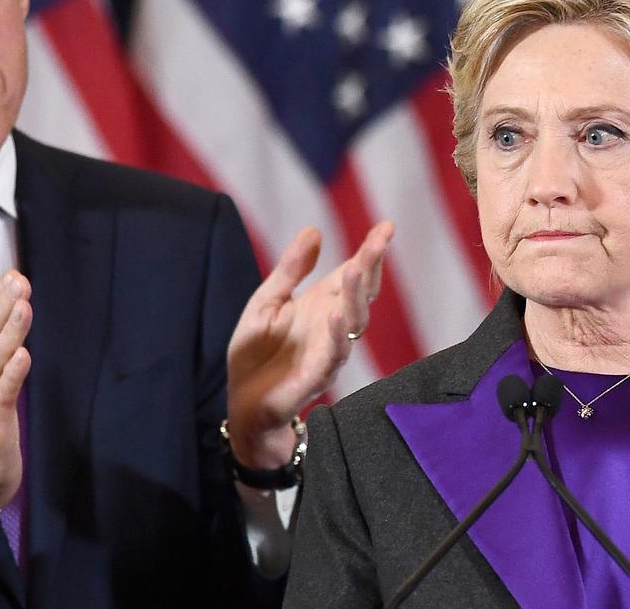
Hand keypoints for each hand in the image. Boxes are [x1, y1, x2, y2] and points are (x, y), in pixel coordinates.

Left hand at [225, 221, 393, 468]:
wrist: (242, 403)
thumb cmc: (256, 351)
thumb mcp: (267, 300)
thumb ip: (291, 269)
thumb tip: (314, 231)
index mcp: (320, 303)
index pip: (351, 272)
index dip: (370, 250)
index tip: (386, 226)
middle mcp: (331, 324)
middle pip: (360, 291)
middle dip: (370, 266)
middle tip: (379, 241)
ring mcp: (328, 350)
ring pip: (353, 320)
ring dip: (354, 295)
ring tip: (355, 269)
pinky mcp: (316, 376)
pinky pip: (333, 355)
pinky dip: (337, 336)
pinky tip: (335, 316)